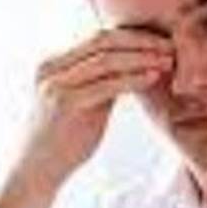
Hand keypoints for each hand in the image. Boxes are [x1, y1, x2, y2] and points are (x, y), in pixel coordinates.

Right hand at [0, 30, 172, 207]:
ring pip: (107, 59)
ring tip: (168, 61)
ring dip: (142, 57)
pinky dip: (133, 78)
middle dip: (141, 41)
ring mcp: (56, 85)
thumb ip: (99, 84)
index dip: (133, 36)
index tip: (160, 42)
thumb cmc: (62, 142)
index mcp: (54, 64)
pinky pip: (107, 85)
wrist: (36, 171)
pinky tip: (153, 77)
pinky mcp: (65, 103)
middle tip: (170, 46)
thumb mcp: (81, 104)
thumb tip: (133, 69)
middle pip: (103, 41)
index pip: (98, 38)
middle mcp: (52, 69)